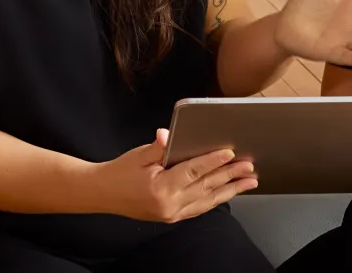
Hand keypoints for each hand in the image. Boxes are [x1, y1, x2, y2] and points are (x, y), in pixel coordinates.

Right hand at [90, 129, 258, 222]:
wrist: (103, 193)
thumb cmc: (120, 172)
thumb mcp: (138, 155)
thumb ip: (158, 147)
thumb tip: (167, 135)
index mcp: (161, 188)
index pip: (193, 172)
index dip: (213, 161)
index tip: (230, 153)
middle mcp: (169, 205)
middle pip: (206, 187)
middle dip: (230, 176)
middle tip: (249, 167)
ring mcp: (172, 214)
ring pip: (207, 201)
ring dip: (230, 190)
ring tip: (249, 182)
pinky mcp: (172, 217)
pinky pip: (199, 208)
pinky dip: (215, 198)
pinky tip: (228, 192)